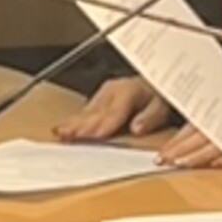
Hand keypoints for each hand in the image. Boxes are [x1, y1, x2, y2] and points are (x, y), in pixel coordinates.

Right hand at [53, 76, 170, 140]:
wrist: (153, 85)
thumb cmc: (157, 97)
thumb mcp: (162, 105)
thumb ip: (150, 116)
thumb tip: (137, 127)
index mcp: (130, 90)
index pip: (115, 111)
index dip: (104, 124)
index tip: (93, 135)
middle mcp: (113, 90)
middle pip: (96, 111)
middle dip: (81, 123)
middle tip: (66, 134)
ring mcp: (103, 94)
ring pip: (87, 111)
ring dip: (72, 122)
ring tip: (59, 132)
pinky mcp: (97, 100)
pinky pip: (84, 112)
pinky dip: (72, 121)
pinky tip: (62, 128)